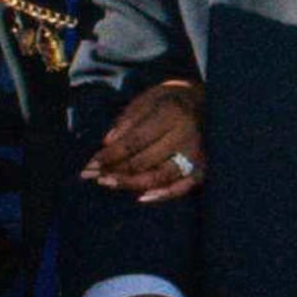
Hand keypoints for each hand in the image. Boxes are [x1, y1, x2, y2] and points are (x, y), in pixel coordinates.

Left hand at [80, 78, 207, 201]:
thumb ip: (128, 119)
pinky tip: (141, 197)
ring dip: (130, 183)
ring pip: (159, 177)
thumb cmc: (170, 101)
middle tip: (91, 175)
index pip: (135, 141)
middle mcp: (186, 136)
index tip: (90, 163)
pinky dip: (161, 195)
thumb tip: (108, 143)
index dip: (110, 155)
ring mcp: (196, 155)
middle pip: (144, 161)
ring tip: (107, 183)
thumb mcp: (147, 99)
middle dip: (114, 170)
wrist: (206, 104)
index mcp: (171, 114)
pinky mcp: (202, 168)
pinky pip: (182, 188)